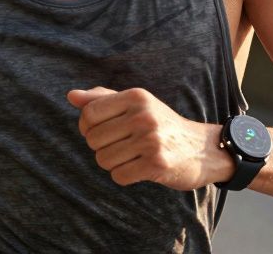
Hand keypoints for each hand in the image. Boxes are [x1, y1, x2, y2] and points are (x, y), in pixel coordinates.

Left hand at [67, 86, 228, 189]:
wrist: (202, 149)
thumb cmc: (160, 125)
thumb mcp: (135, 105)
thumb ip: (102, 99)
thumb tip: (71, 96)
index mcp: (136, 96)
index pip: (89, 114)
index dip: (87, 127)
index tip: (101, 132)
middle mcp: (143, 115)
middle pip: (93, 139)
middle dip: (102, 147)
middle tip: (123, 146)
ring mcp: (151, 139)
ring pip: (103, 159)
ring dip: (113, 163)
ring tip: (132, 157)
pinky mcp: (157, 164)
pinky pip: (119, 176)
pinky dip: (124, 176)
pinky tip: (140, 169)